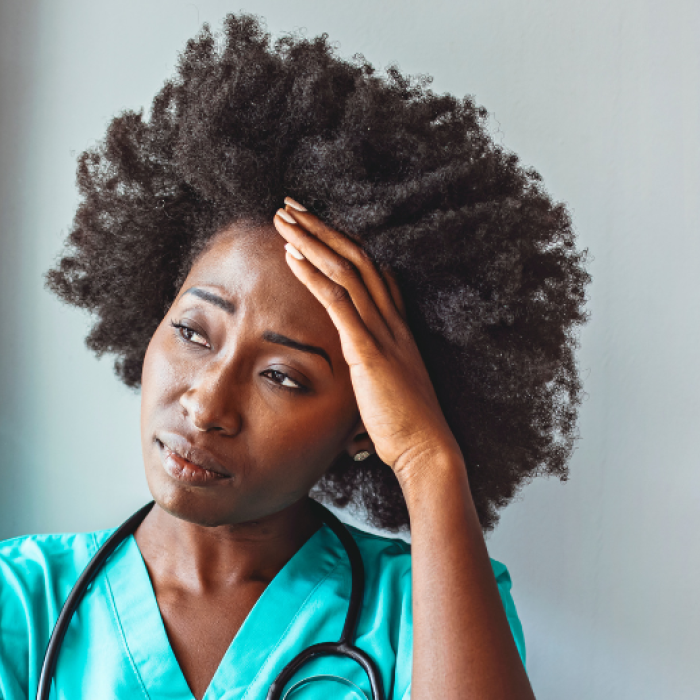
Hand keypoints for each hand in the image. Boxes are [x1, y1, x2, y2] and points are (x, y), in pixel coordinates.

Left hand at [273, 200, 463, 481]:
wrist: (427, 448)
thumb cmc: (406, 425)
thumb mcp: (387, 385)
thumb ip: (370, 368)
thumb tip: (354, 366)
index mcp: (396, 325)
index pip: (371, 269)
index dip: (341, 242)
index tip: (314, 226)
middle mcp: (392, 319)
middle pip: (357, 257)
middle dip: (322, 227)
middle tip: (291, 206)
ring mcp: (383, 332)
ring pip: (347, 270)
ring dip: (313, 240)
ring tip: (284, 218)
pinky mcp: (368, 350)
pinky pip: (338, 302)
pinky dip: (313, 274)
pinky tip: (291, 255)